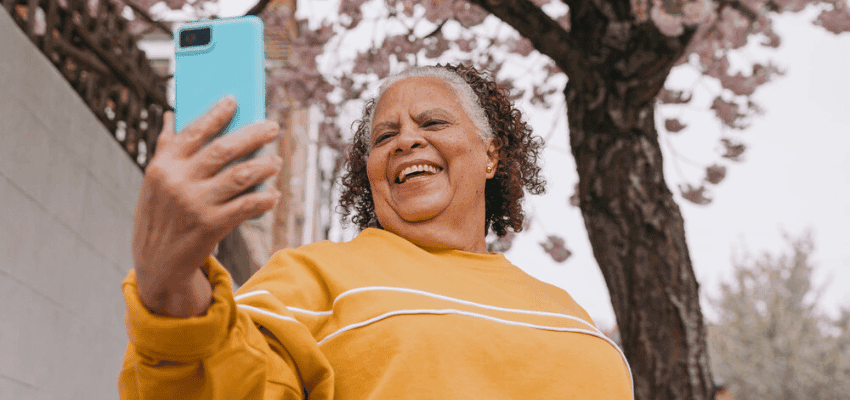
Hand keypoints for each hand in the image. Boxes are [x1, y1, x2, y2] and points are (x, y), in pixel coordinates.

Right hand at [132, 97, 282, 315]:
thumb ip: (166, 148)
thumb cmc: (160, 215)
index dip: (216, 114)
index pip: (194, 132)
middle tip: (273, 126)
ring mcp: (195, 203)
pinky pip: (246, 206)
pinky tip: (274, 194)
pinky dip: (264, 199)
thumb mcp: (154, 182)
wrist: (156, 263)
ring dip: (264, 166)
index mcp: (163, 165)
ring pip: (240, 176)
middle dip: (253, 135)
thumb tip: (171, 114)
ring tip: (276, 160)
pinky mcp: (211, 225)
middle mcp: (178, 181)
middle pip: (224, 150)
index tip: (235, 100)